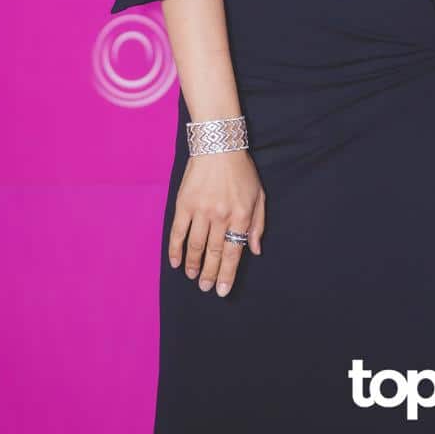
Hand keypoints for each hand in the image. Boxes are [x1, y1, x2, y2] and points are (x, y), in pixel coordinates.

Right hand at [169, 148, 265, 296]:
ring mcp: (201, 211)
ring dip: (193, 265)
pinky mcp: (184, 204)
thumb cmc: (241, 171)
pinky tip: (175, 261)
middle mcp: (221, 216)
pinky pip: (178, 232)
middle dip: (209, 274)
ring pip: (195, 246)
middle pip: (213, 253)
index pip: (233, 252)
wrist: (218, 145)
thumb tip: (255, 250)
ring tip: (193, 277)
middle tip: (205, 288)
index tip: (221, 290)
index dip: (227, 274)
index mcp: (241, 215)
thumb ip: (258, 224)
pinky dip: (175, 249)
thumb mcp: (259, 195)